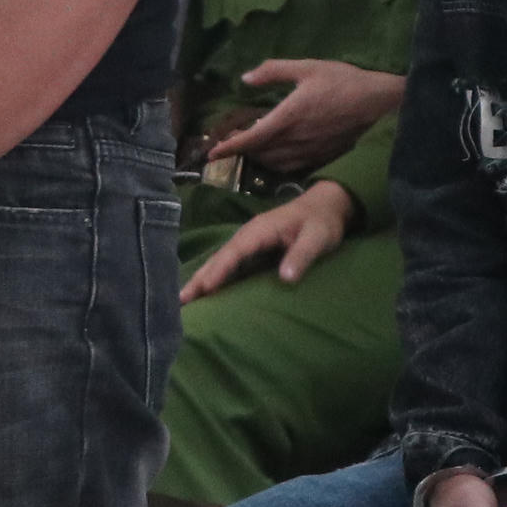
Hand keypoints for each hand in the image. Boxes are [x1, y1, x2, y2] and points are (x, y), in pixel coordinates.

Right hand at [180, 182, 353, 300]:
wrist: (326, 206)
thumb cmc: (322, 222)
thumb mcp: (318, 237)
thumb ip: (301, 255)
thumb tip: (285, 279)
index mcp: (260, 230)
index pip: (235, 252)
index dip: (219, 270)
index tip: (204, 288)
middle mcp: (249, 235)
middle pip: (220, 257)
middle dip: (200, 277)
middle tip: (180, 300)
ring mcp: (249, 242)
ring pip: (221, 260)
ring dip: (203, 278)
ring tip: (184, 300)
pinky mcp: (253, 250)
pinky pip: (230, 264)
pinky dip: (215, 276)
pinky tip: (207, 291)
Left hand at [208, 59, 402, 173]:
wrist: (379, 103)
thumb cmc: (343, 81)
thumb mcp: (307, 67)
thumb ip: (274, 71)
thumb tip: (246, 78)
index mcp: (289, 117)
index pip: (253, 137)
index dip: (230, 146)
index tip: (212, 152)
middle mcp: (296, 139)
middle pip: (261, 153)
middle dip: (242, 152)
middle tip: (229, 145)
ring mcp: (310, 152)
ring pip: (276, 163)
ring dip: (259, 159)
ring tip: (250, 150)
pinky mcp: (323, 157)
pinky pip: (293, 167)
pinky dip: (278, 163)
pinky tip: (276, 155)